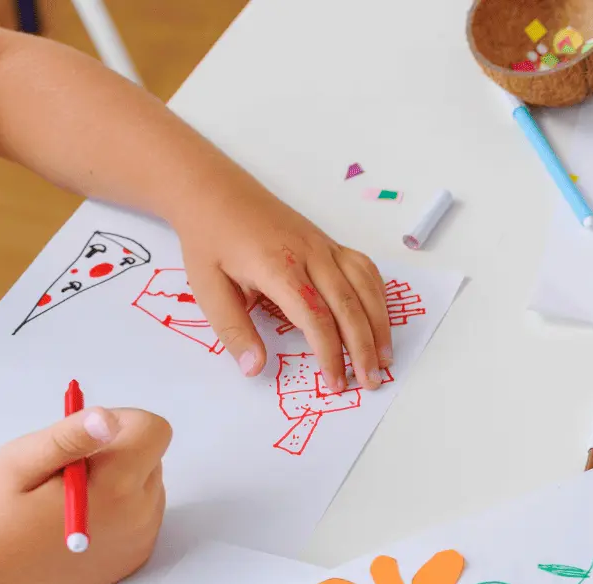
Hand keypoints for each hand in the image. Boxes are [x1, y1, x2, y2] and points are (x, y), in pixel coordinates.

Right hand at [0, 408, 169, 583]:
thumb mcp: (21, 464)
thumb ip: (70, 437)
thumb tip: (108, 418)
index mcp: (116, 488)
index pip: (154, 431)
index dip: (121, 421)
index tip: (86, 434)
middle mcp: (140, 515)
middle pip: (151, 457)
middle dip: (116, 452)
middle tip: (68, 470)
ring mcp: (141, 539)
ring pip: (148, 485)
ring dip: (119, 479)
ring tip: (70, 496)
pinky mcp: (137, 556)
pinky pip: (143, 515)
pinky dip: (120, 507)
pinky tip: (82, 517)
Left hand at [176, 183, 390, 392]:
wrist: (216, 192)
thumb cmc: (210, 240)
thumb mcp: (206, 287)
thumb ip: (233, 329)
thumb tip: (254, 369)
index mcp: (278, 268)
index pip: (316, 318)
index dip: (330, 354)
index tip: (335, 383)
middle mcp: (310, 255)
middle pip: (349, 307)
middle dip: (364, 348)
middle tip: (371, 381)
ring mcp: (325, 247)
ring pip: (365, 288)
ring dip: (380, 326)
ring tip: (385, 358)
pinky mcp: (330, 243)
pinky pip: (366, 270)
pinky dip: (378, 297)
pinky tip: (379, 319)